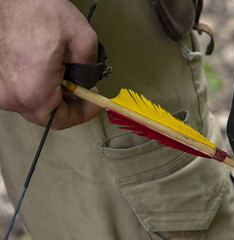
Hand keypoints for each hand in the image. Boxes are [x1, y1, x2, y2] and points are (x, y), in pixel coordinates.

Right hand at [0, 0, 100, 128]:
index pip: (62, 120)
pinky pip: (21, 92)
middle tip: (85, 91)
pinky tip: (50, 72)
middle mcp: (10, 94)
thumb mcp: (82, 39)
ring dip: (55, 95)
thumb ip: (91, 70)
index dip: (83, 114)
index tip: (94, 104)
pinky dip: (39, 87)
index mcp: (33, 89)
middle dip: (71, 104)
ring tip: (68, 77)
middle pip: (48, 115)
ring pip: (34, 104)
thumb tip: (86, 83)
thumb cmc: (35, 9)